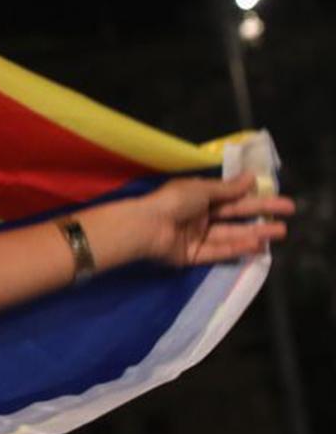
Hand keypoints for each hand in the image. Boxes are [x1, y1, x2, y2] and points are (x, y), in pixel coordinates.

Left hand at [133, 173, 291, 267]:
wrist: (145, 226)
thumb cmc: (172, 201)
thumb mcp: (202, 189)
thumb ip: (228, 188)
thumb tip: (251, 177)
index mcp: (198, 197)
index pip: (231, 198)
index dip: (254, 198)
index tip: (278, 199)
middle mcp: (198, 216)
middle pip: (235, 217)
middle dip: (261, 217)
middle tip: (287, 218)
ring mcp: (195, 237)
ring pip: (230, 236)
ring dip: (254, 234)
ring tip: (280, 232)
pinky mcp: (192, 256)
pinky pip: (217, 252)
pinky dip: (236, 249)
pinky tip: (256, 246)